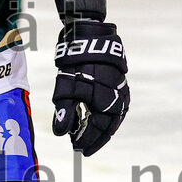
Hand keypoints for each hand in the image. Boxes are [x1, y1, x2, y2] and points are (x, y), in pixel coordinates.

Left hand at [52, 19, 128, 156]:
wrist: (88, 33)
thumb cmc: (75, 59)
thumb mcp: (65, 84)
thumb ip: (64, 109)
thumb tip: (59, 133)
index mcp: (106, 100)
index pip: (98, 128)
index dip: (87, 140)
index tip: (76, 148)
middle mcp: (118, 97)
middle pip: (108, 125)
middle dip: (95, 137)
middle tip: (83, 147)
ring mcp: (122, 88)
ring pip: (115, 115)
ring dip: (102, 127)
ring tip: (89, 136)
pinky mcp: (120, 80)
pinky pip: (117, 104)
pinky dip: (107, 114)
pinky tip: (98, 117)